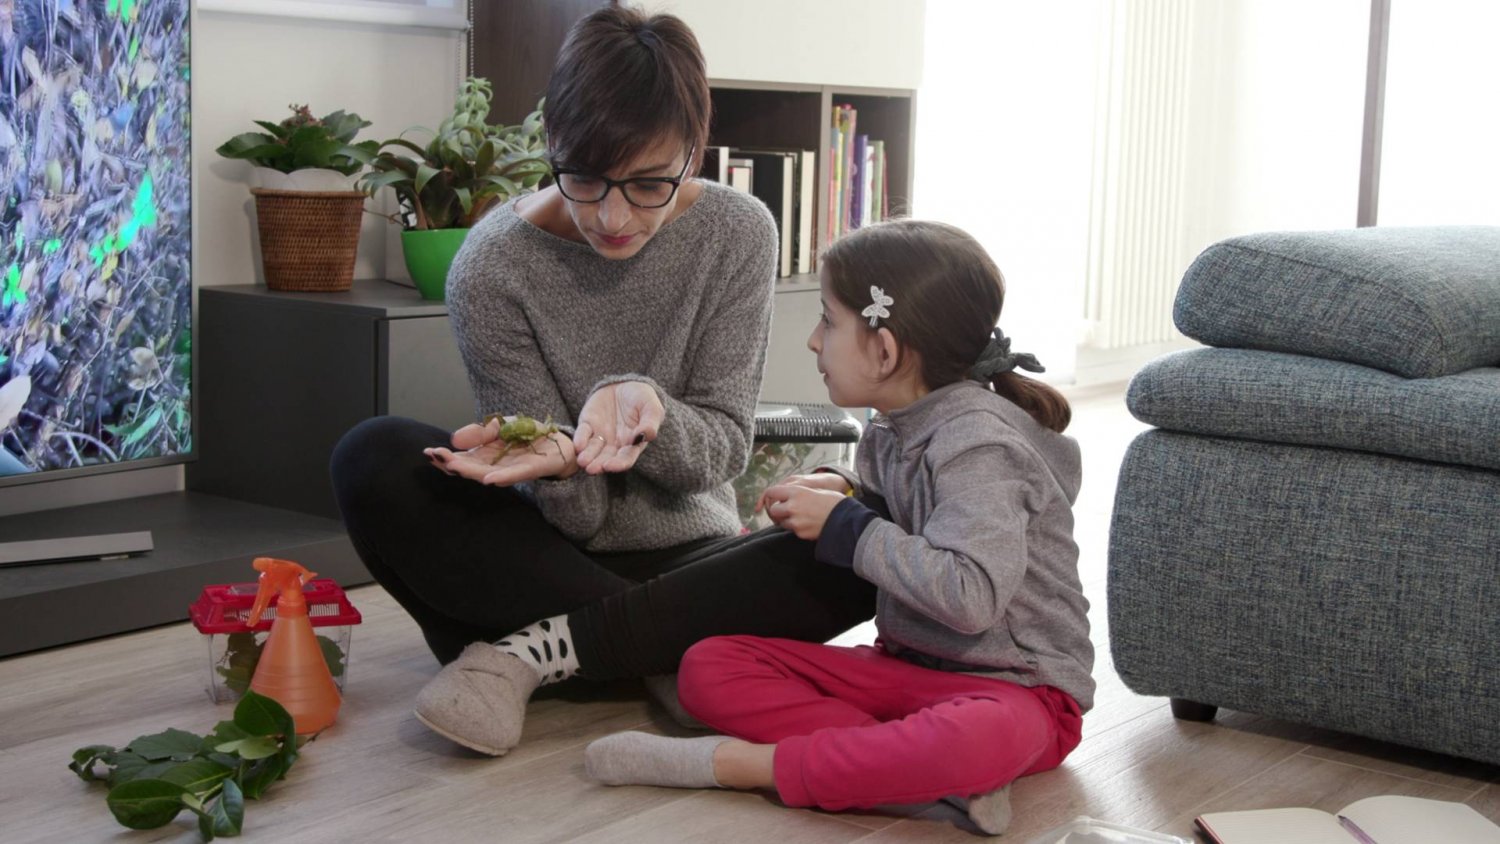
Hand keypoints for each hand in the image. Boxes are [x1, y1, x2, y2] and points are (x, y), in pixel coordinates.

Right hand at [425, 418, 576, 486]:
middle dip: (453, 464)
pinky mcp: (531, 470)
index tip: (428, 452)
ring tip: (453, 466)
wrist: (559, 442)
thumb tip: (454, 438)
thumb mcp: (501, 425)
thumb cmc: (527, 435)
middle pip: (470, 468)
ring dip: (471, 472)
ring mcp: (512, 470)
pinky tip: (489, 480)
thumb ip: (480, 432)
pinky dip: (502, 477)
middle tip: (436, 458)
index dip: (446, 456)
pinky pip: (514, 475)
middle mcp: (496, 466)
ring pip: (488, 473)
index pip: (462, 458)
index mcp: (486, 455)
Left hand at [573, 381, 664, 474]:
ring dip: (587, 457)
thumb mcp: (652, 408)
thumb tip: (645, 436)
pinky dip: (579, 440)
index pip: (626, 458)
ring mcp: (600, 435)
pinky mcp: (588, 424)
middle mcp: (615, 444)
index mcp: (633, 444)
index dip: (618, 464)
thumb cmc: (644, 399)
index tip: (610, 466)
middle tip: (592, 469)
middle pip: (606, 459)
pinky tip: (578, 445)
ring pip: (592, 450)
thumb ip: (650, 423)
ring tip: (582, 461)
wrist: (626, 385)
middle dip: (598, 465)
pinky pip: (582, 434)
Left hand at [761, 483, 845, 540]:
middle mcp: (793, 506)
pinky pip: (793, 531)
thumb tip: (787, 495)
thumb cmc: (835, 502)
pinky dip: (797, 528)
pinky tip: (809, 524)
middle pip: (773, 510)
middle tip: (785, 510)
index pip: (772, 492)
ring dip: (786, 520)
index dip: (770, 496)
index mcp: (797, 492)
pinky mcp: (800, 533)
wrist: (847, 520)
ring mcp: (796, 522)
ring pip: (781, 522)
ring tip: (801, 517)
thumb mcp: (816, 490)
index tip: (770, 500)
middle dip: (777, 511)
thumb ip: (799, 492)